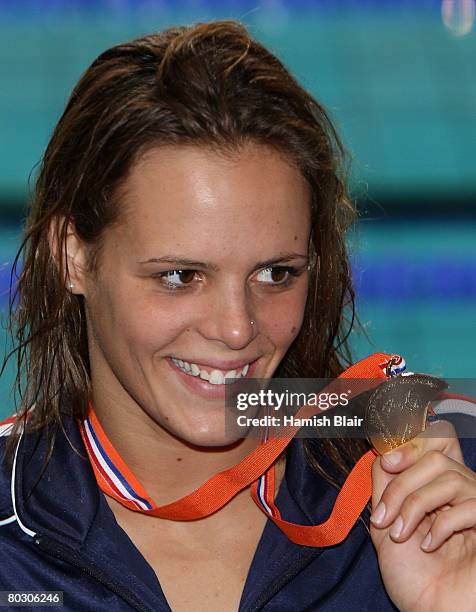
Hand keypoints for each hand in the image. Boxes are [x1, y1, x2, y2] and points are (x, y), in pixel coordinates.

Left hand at [369, 420, 475, 611]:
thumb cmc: (412, 577)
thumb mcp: (385, 524)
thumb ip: (385, 486)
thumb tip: (384, 451)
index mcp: (437, 488)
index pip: (438, 441)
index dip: (413, 444)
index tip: (387, 463)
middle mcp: (461, 493)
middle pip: (436, 455)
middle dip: (403, 483)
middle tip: (384, 516)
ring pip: (449, 475)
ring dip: (415, 504)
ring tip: (400, 535)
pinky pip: (470, 505)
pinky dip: (442, 525)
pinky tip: (429, 546)